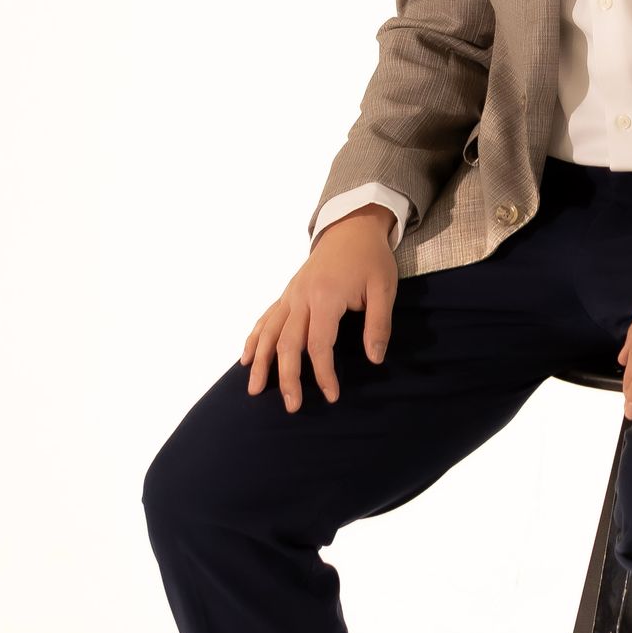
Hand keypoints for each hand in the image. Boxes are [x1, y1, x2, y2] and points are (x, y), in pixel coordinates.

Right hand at [243, 205, 397, 412]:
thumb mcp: (384, 288)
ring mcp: (290, 294)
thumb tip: (374, 359)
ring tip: (254, 391)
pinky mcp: (287, 294)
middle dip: (287, 377)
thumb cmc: (370, 258)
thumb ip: (378, 324)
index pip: (319, 344)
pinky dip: (254, 339)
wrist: (352, 226)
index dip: (323, 373)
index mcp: (325, 296)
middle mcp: (301, 297)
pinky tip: (247, 359)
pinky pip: (266, 318)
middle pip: (287, 343)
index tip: (331, 396)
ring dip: (261, 362)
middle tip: (292, 406)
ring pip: (269, 332)